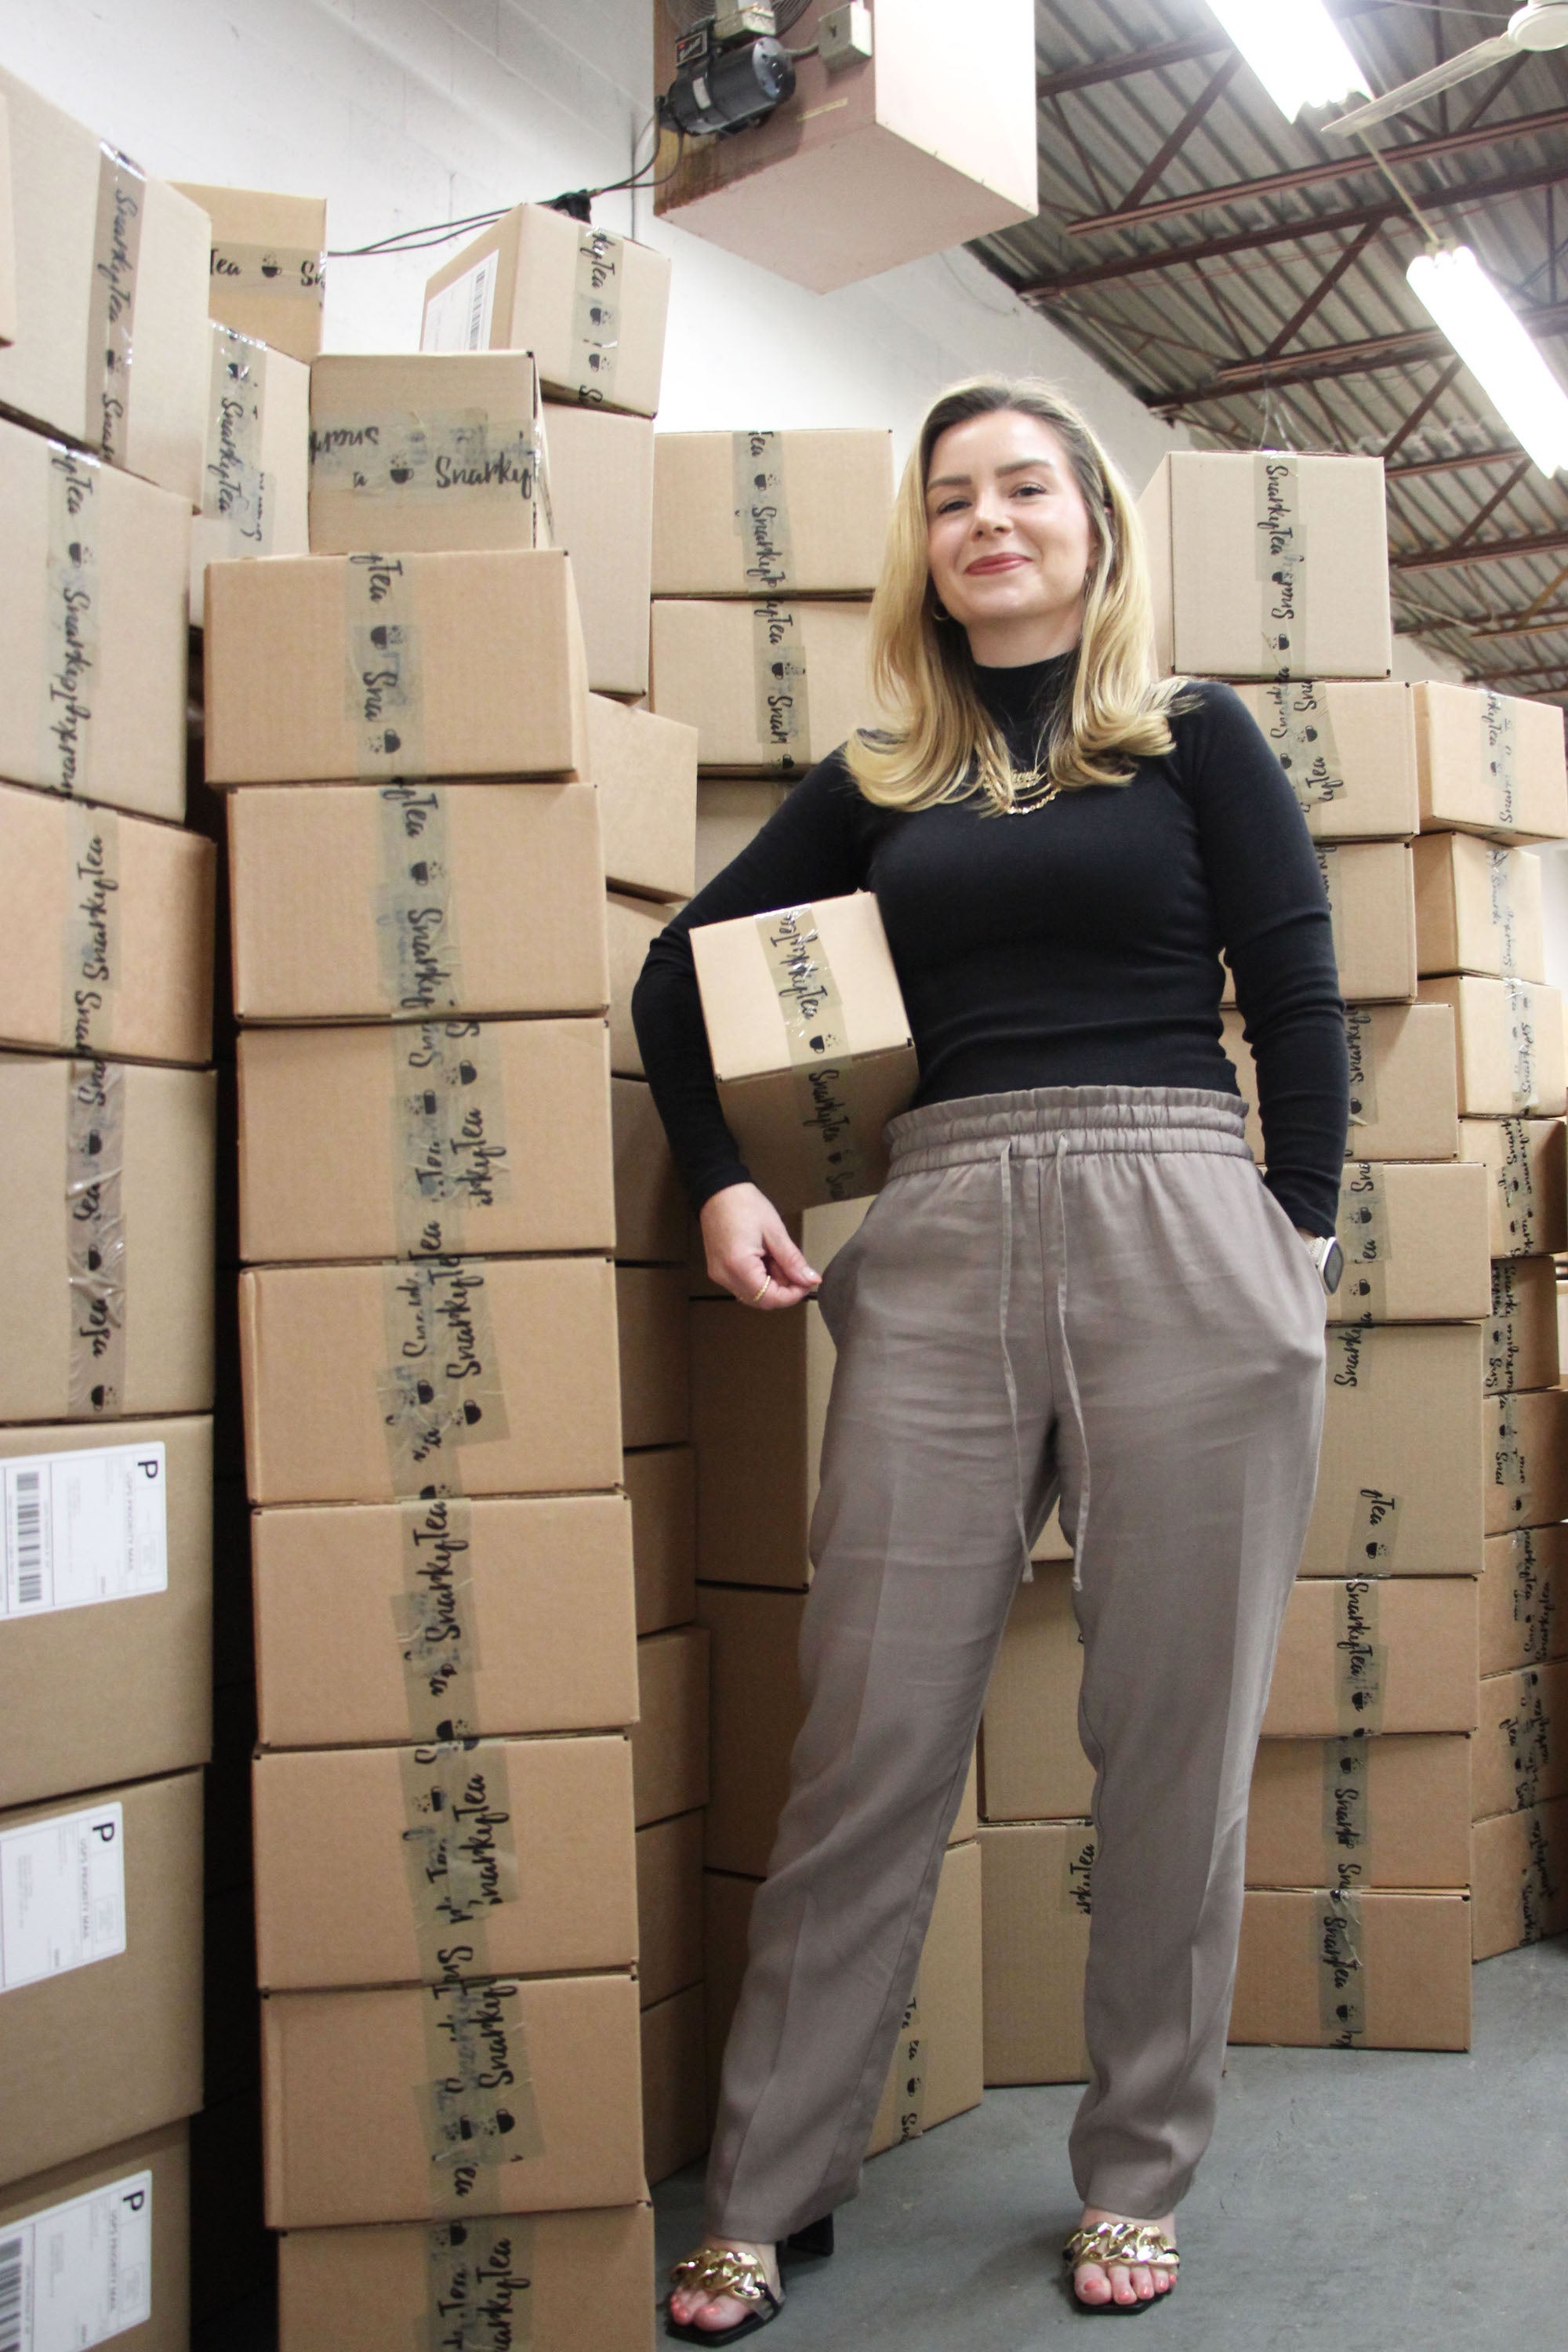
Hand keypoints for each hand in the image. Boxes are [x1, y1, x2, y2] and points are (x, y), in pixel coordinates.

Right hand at [700, 1182, 820, 1310]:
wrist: (718, 1190)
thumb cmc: (746, 1205)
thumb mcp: (775, 1232)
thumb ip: (793, 1261)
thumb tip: (811, 1280)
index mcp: (739, 1266)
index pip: (769, 1299)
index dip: (792, 1296)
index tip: (806, 1282)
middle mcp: (725, 1276)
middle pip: (760, 1300)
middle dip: (782, 1290)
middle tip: (793, 1267)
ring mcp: (719, 1275)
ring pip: (752, 1294)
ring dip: (771, 1284)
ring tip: (777, 1258)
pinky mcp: (718, 1270)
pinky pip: (743, 1285)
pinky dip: (759, 1279)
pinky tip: (765, 1259)